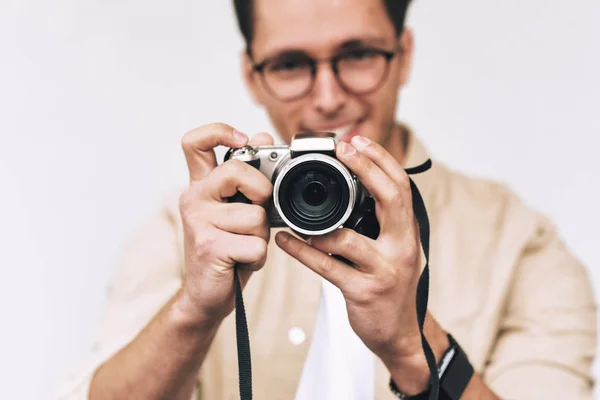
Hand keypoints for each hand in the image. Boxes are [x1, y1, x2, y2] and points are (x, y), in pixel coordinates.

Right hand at [177, 123, 274, 324]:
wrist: (205, 294)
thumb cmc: (227, 249)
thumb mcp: (238, 208)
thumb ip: (249, 175)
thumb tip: (263, 136)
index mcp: (201, 185)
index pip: (196, 142)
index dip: (219, 131)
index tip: (243, 140)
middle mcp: (194, 198)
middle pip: (237, 170)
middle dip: (262, 191)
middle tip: (258, 211)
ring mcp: (198, 221)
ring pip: (256, 215)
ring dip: (261, 235)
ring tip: (244, 245)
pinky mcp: (209, 246)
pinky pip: (256, 244)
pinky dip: (258, 257)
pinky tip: (242, 261)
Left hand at [275, 135, 446, 389]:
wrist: (397, 333)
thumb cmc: (387, 284)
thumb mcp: (392, 248)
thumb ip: (379, 220)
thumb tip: (354, 185)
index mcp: (407, 232)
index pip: (401, 187)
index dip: (382, 160)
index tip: (358, 141)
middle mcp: (402, 247)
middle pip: (391, 198)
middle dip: (367, 168)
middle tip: (343, 149)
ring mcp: (384, 270)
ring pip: (347, 238)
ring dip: (316, 223)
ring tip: (292, 207)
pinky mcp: (364, 292)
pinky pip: (327, 267)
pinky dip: (302, 251)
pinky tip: (284, 240)